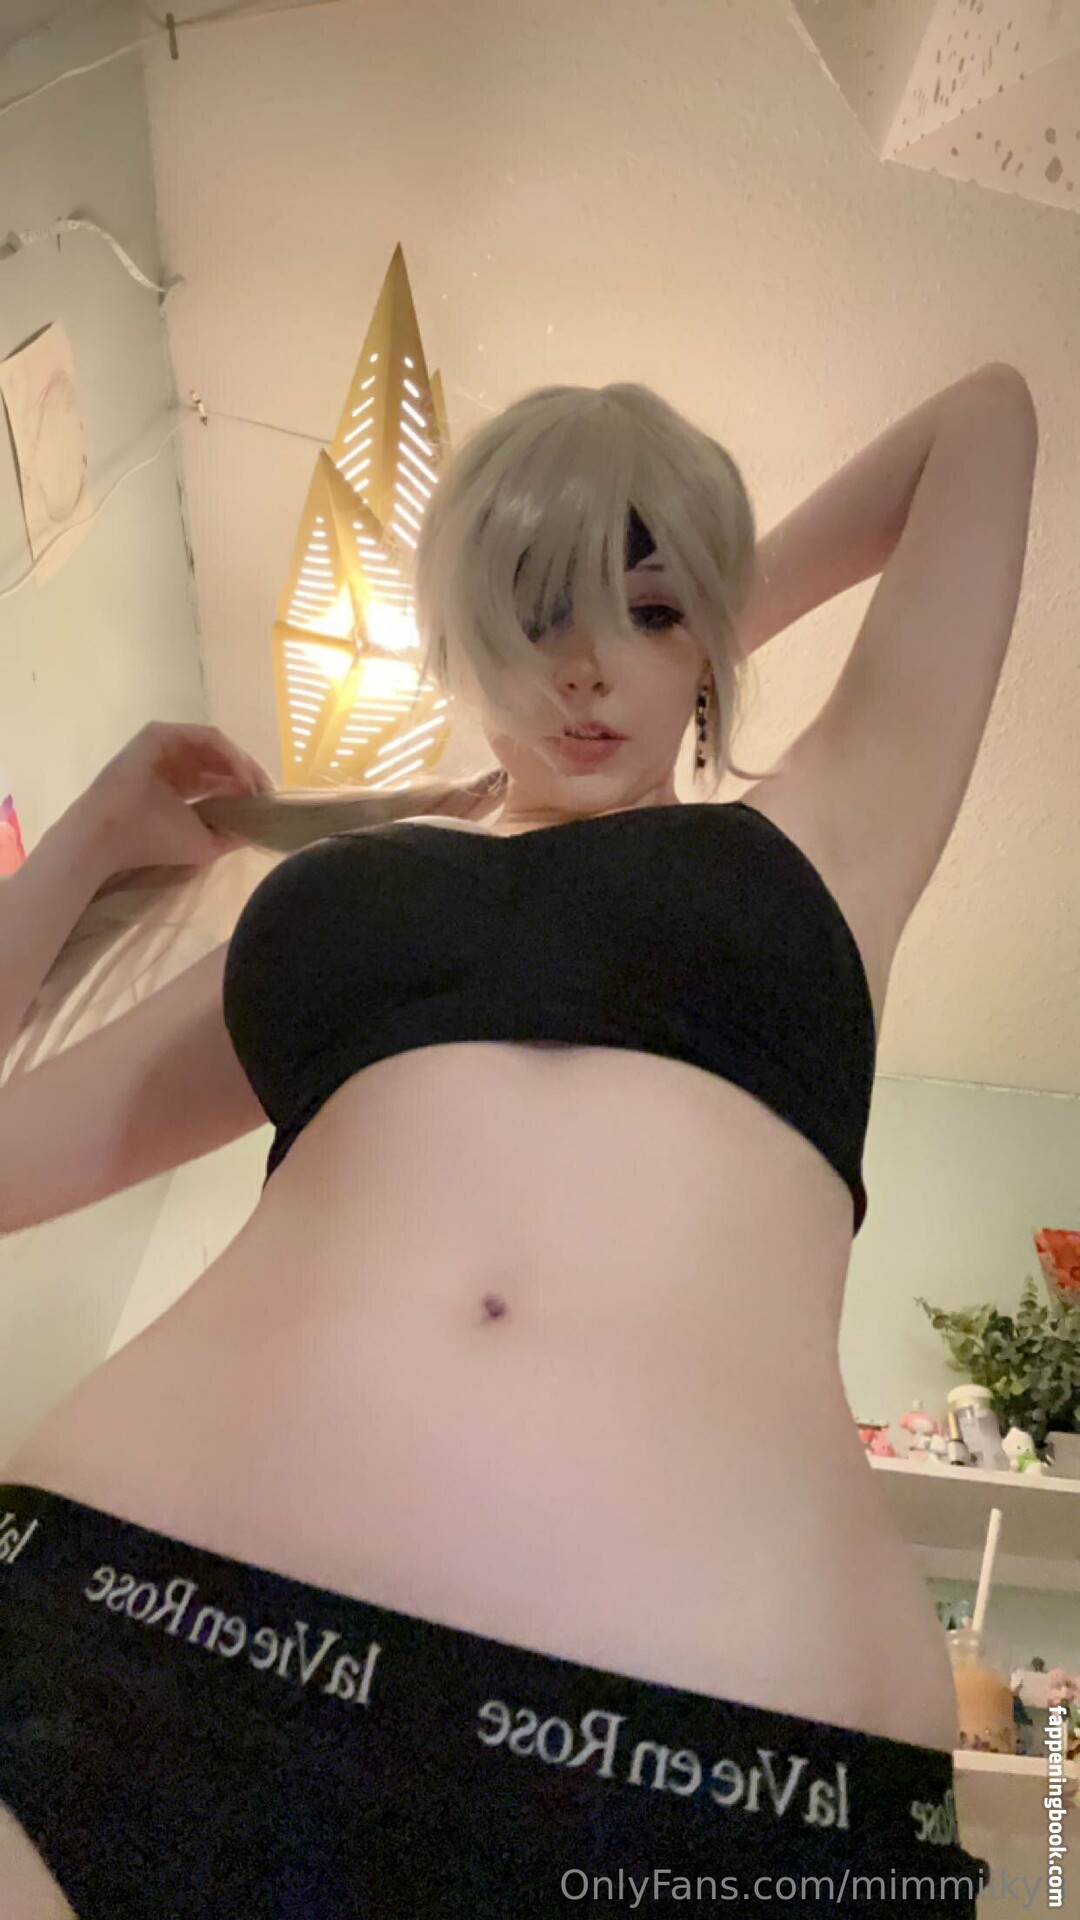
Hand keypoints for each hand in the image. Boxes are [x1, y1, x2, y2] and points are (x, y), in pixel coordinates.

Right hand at [77, 721, 274, 875]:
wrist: (111, 834)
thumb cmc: (154, 842)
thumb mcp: (205, 844)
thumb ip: (233, 834)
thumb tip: (262, 826)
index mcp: (179, 788)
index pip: (221, 781)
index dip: (247, 791)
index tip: (269, 806)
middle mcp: (174, 764)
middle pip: (222, 762)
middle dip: (250, 777)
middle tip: (271, 795)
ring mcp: (167, 746)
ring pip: (218, 748)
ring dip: (244, 765)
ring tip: (261, 787)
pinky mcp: (161, 733)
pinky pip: (207, 738)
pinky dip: (230, 754)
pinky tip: (245, 776)